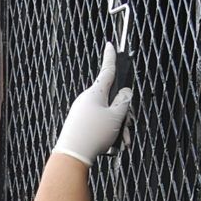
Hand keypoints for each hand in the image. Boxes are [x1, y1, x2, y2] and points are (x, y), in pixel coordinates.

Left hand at [52, 43, 132, 166]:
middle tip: (129, 126)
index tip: (110, 45)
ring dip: (119, 127)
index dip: (110, 57)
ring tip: (122, 141)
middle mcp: (87, 100)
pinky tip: (114, 146)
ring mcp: (83, 112)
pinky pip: (99, 124)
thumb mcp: (116, 117)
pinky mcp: (80, 124)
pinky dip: (109, 133)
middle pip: (112, 99)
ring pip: (108, 114)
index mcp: (95, 92)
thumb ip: (124, 102)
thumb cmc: (93, 134)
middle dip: (124, 113)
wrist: (72, 155)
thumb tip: (125, 93)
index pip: (106, 70)